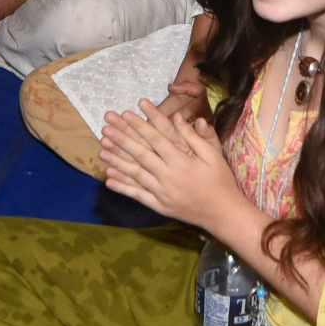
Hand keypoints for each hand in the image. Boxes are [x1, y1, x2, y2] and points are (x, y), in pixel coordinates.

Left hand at [100, 97, 240, 232]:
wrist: (223, 213)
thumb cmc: (220, 181)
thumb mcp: (214, 155)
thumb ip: (196, 137)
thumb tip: (178, 117)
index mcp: (182, 161)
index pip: (156, 138)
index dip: (140, 124)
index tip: (127, 112)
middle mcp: (168, 176)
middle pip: (141, 154)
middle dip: (122, 138)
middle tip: (106, 125)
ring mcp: (162, 192)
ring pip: (135, 174)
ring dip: (117, 160)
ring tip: (101, 147)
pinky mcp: (159, 205)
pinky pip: (138, 195)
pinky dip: (122, 187)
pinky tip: (108, 178)